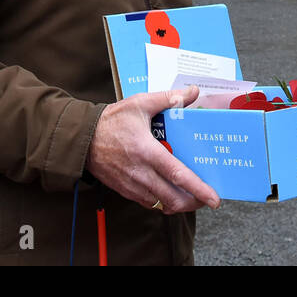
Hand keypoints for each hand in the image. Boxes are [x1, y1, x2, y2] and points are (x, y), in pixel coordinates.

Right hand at [88, 86, 220, 213]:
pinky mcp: (125, 191)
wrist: (83, 139)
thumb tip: (192, 92)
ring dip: (179, 204)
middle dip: (194, 202)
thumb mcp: (140, 103)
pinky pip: (149, 203)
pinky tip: (169, 193)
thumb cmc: (112, 120)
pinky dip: (162, 202)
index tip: (214, 198)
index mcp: (147, 151)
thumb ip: (168, 98)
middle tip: (206, 198)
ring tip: (191, 196)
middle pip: (173, 198)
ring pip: (162, 204)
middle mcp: (141, 173)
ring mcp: (132, 185)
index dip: (198, 189)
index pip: (178, 175)